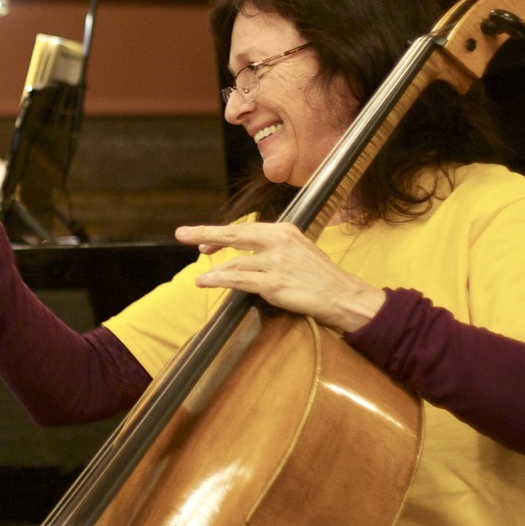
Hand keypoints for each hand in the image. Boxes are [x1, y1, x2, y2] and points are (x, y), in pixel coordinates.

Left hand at [177, 222, 385, 331]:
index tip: (203, 242)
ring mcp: (277, 262)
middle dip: (205, 234)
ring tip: (200, 279)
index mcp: (284, 231)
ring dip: (214, 272)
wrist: (343, 296)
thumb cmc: (320, 277)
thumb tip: (243, 256)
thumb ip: (272, 249)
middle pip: (234, 235)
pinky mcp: (274, 283)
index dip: (220, 235)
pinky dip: (219, 280)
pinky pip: (239, 281)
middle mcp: (279, 241)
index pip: (245, 229)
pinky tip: (205, 282)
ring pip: (235, 264)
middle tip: (181, 234)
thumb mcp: (298, 251)